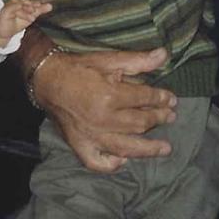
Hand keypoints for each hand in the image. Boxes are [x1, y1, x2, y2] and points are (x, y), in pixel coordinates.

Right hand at [0, 0, 51, 47]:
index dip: (36, 4)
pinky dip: (19, 12)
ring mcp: (9, 6)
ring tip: (32, 18)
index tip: (44, 6)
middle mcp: (15, 2)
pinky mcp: (4, 11)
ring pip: (19, 5)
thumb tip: (50, 6)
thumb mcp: (30, 17)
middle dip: (32, 6)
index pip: (30, 2)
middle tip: (37, 10)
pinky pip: (11, 9)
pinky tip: (24, 17)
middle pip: (25, 2)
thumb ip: (39, 11)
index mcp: (22, 2)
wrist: (4, 32)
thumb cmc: (16, 23)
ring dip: (26, 10)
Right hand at [32, 44, 175, 171]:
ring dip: (148, 149)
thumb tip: (165, 54)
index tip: (172, 99)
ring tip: (165, 149)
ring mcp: (91, 137)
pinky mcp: (79, 146)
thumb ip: (138, 60)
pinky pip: (97, 162)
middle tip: (171, 117)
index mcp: (110, 96)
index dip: (161, 98)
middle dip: (158, 119)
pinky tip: (124, 161)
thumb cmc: (80, 68)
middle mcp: (102, 120)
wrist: (47, 79)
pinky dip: (112, 164)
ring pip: (126, 147)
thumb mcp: (109, 59)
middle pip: (139, 123)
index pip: (144, 99)